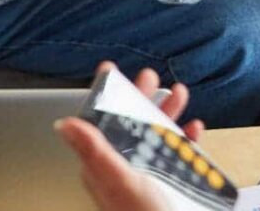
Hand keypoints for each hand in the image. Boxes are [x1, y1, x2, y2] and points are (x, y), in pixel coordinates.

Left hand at [55, 64, 204, 210]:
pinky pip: (176, 156)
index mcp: (105, 167)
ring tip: (180, 95)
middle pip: (130, 125)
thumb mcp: (119, 181)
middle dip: (142, 99)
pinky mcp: (168, 187)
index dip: (108, 96)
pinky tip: (194, 130)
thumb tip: (65, 124)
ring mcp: (147, 178)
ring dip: (167, 115)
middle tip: (151, 78)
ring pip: (155, 137)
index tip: (112, 71)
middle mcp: (123, 170)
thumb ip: (94, 151)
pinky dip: (186, 141)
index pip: (101, 122)